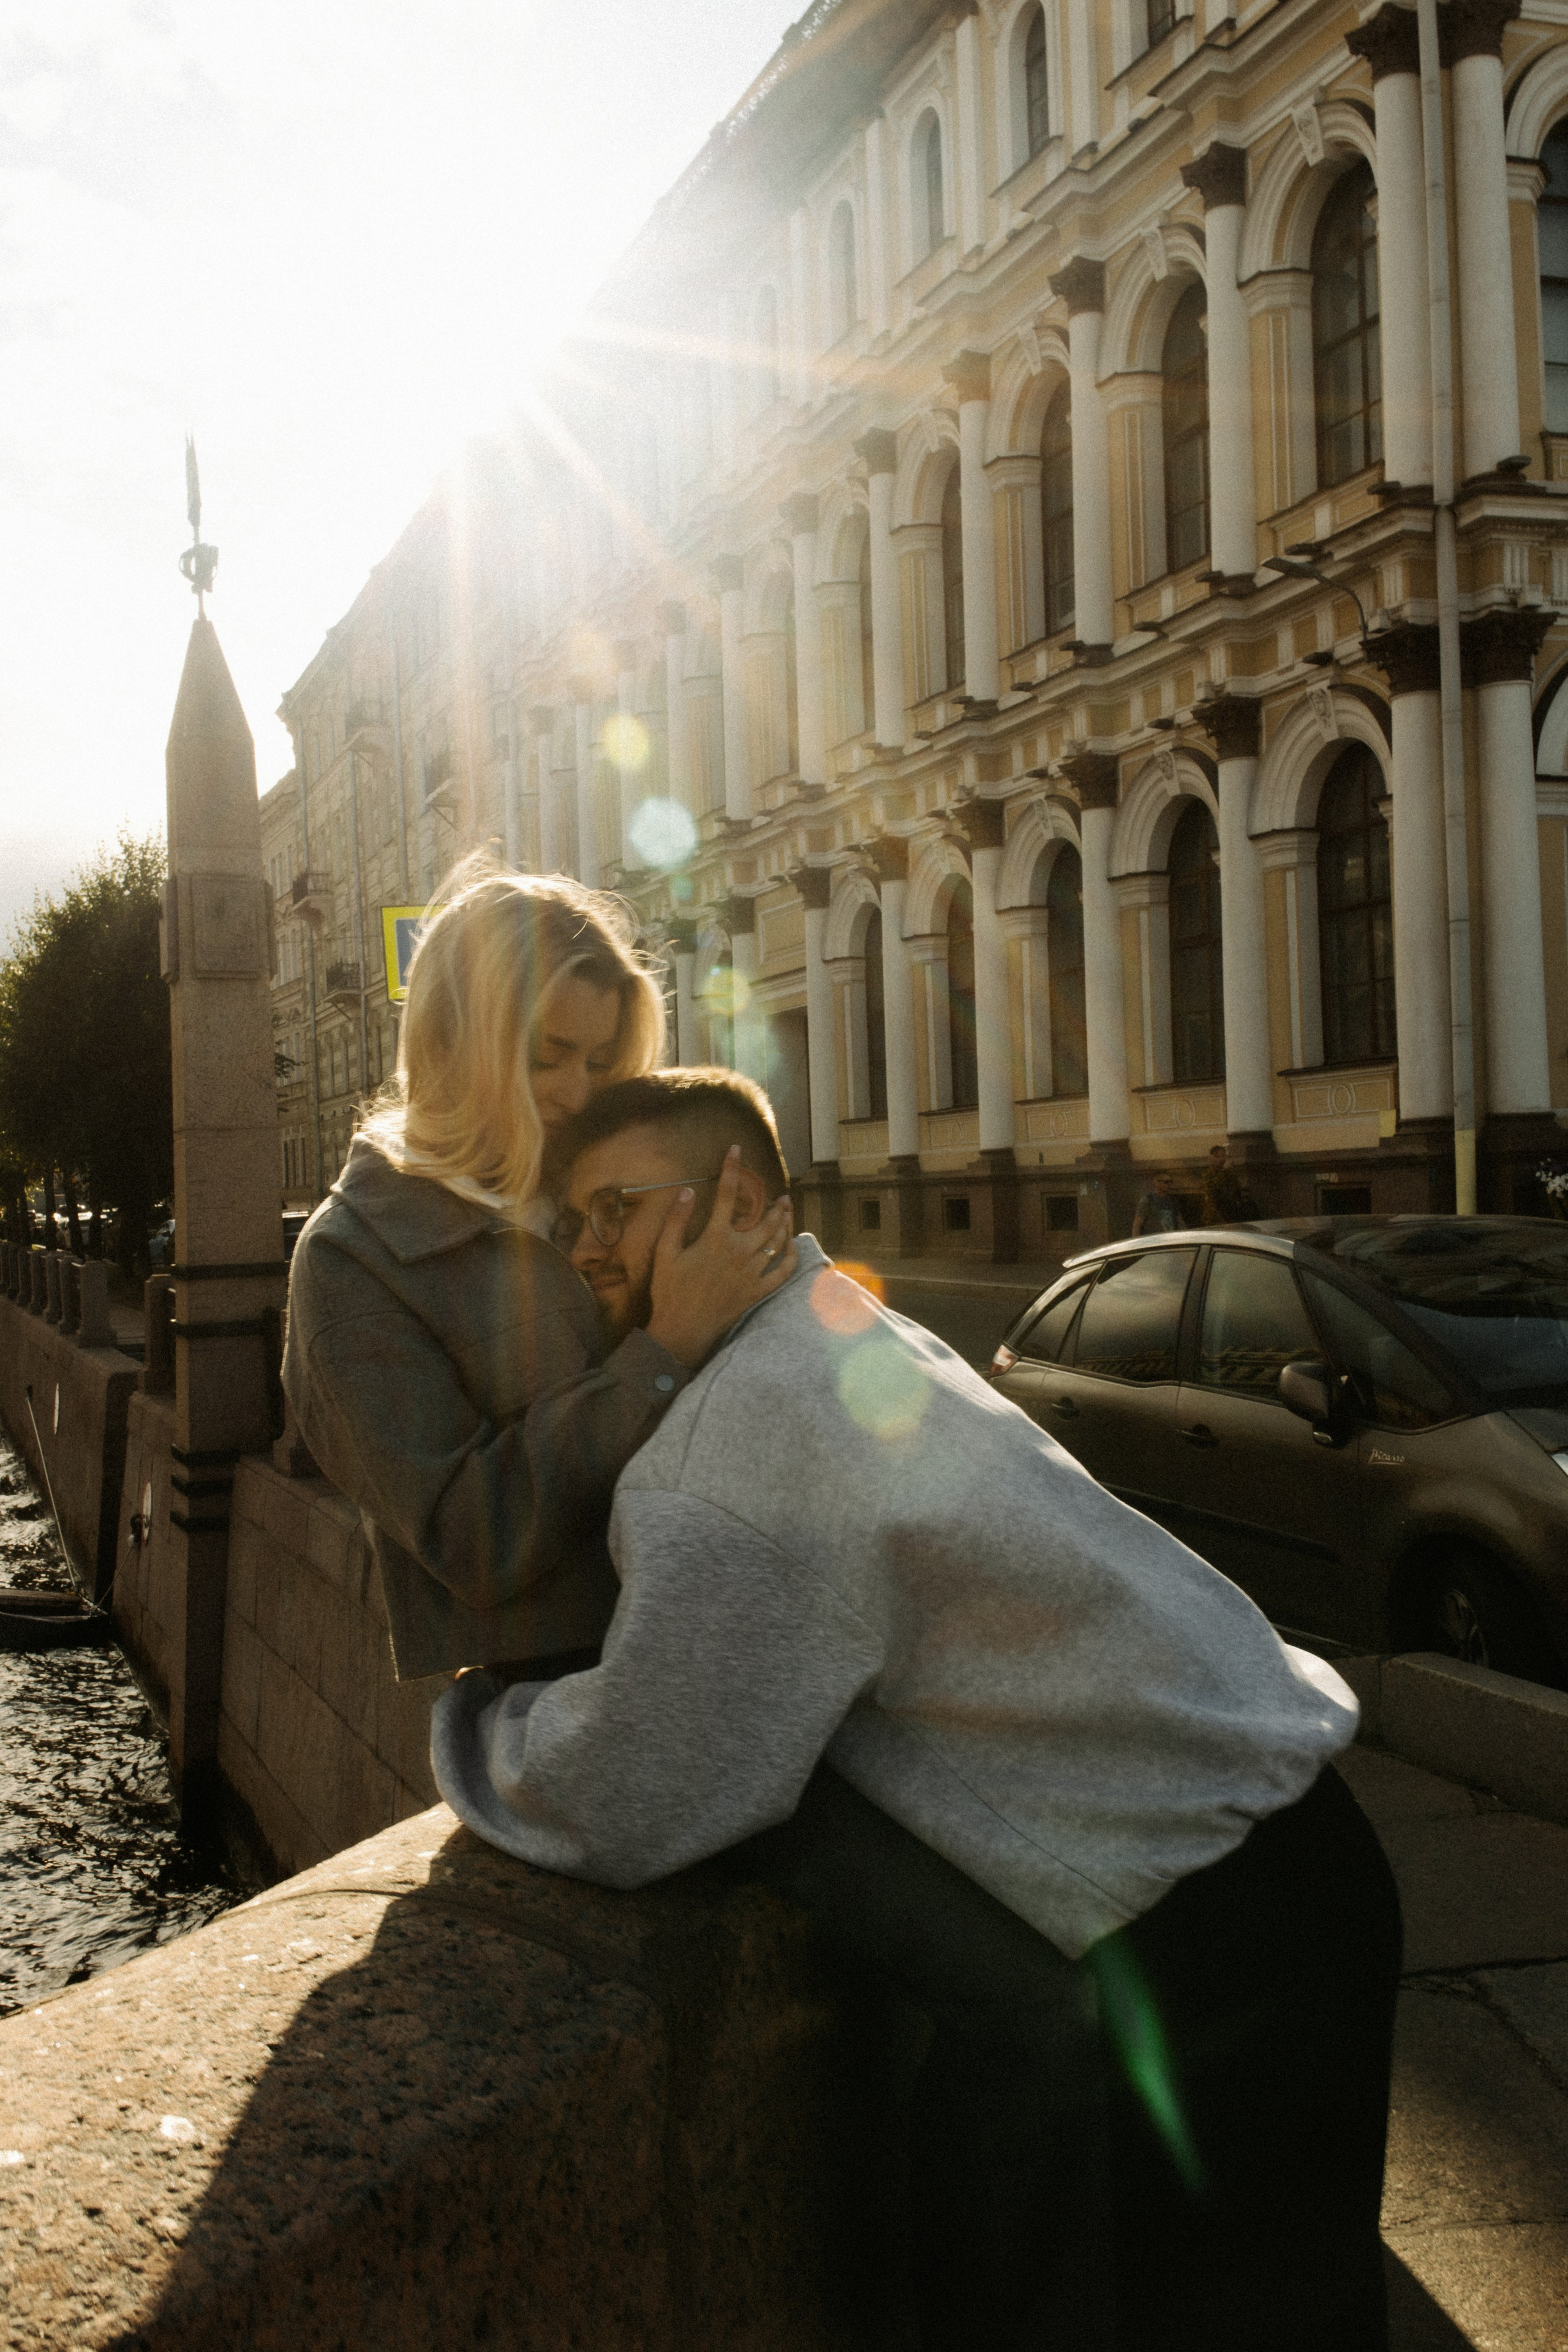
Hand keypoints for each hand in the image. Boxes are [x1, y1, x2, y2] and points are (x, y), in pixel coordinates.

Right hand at [644, 1146, 797, 1369]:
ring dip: (785, 1224)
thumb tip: (687, 1190)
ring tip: (788, 1213)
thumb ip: (676, 1220)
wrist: (681, 1332)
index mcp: (715, 1239)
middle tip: (782, 1195)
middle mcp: (738, 1253)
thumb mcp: (664, 1254)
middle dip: (776, 1204)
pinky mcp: (757, 1292)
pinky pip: (782, 1273)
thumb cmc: (669, 1292)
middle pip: (765, 1219)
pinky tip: (791, 1247)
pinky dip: (790, 1258)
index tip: (736, 1150)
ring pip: (777, 1242)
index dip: (731, 1170)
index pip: (725, 1195)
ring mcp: (751, 1273)